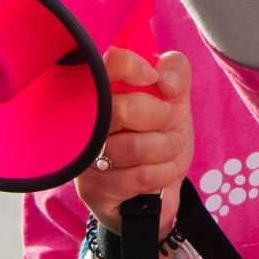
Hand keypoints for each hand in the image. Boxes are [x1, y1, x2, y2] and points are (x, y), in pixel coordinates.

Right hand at [75, 49, 190, 222]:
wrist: (155, 194)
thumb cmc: (157, 140)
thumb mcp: (174, 102)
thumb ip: (176, 73)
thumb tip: (164, 79)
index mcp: (100, 90)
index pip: (104, 64)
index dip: (132, 65)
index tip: (153, 78)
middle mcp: (82, 121)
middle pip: (121, 109)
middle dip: (160, 118)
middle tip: (166, 124)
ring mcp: (83, 156)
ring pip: (134, 147)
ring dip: (166, 150)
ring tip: (166, 151)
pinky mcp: (91, 189)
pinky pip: (139, 177)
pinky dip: (163, 173)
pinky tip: (160, 174)